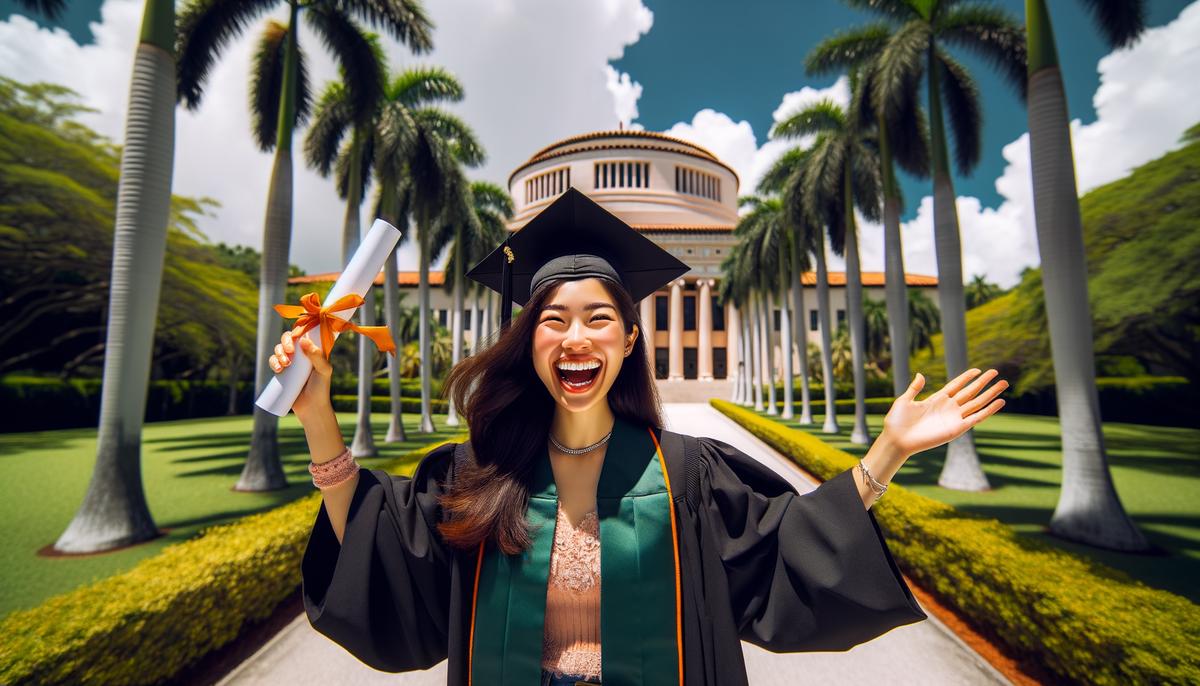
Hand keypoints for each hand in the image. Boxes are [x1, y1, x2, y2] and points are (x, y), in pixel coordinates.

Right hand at [269, 324, 332, 420]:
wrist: (311, 409)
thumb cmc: (321, 389)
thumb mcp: (323, 371)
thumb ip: (316, 355)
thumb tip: (303, 340)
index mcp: (313, 351)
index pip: (303, 335)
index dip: (297, 332)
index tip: (296, 339)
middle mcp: (301, 355)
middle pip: (288, 340)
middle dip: (285, 342)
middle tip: (289, 352)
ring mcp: (291, 364)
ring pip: (279, 350)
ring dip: (278, 353)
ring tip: (284, 366)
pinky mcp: (282, 373)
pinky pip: (273, 362)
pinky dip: (273, 362)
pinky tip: (278, 369)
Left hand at [882, 369, 1008, 456]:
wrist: (897, 440)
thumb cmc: (897, 422)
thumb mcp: (904, 400)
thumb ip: (915, 388)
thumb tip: (921, 374)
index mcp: (936, 399)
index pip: (956, 385)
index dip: (967, 377)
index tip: (978, 369)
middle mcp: (948, 408)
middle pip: (970, 392)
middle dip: (984, 383)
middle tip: (997, 373)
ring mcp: (954, 418)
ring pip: (977, 403)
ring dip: (991, 394)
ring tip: (1004, 384)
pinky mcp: (957, 429)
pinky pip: (977, 417)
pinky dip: (989, 410)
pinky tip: (1000, 402)